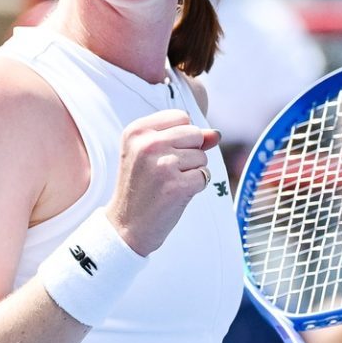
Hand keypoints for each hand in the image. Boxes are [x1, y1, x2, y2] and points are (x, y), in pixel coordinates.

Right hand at [108, 111, 221, 256]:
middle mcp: (148, 144)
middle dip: (190, 153)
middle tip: (165, 172)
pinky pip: (204, 176)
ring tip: (168, 183)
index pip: (181, 117)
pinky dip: (195, 186)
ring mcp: (163, 165)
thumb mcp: (152, 155)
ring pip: (202, 156)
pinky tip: (175, 194)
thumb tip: (216, 134)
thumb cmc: (141, 188)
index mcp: (137, 131)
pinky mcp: (177, 186)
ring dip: (192, 171)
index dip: (182, 137)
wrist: (126, 225)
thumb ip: (183, 139)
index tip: (163, 154)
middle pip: (194, 134)